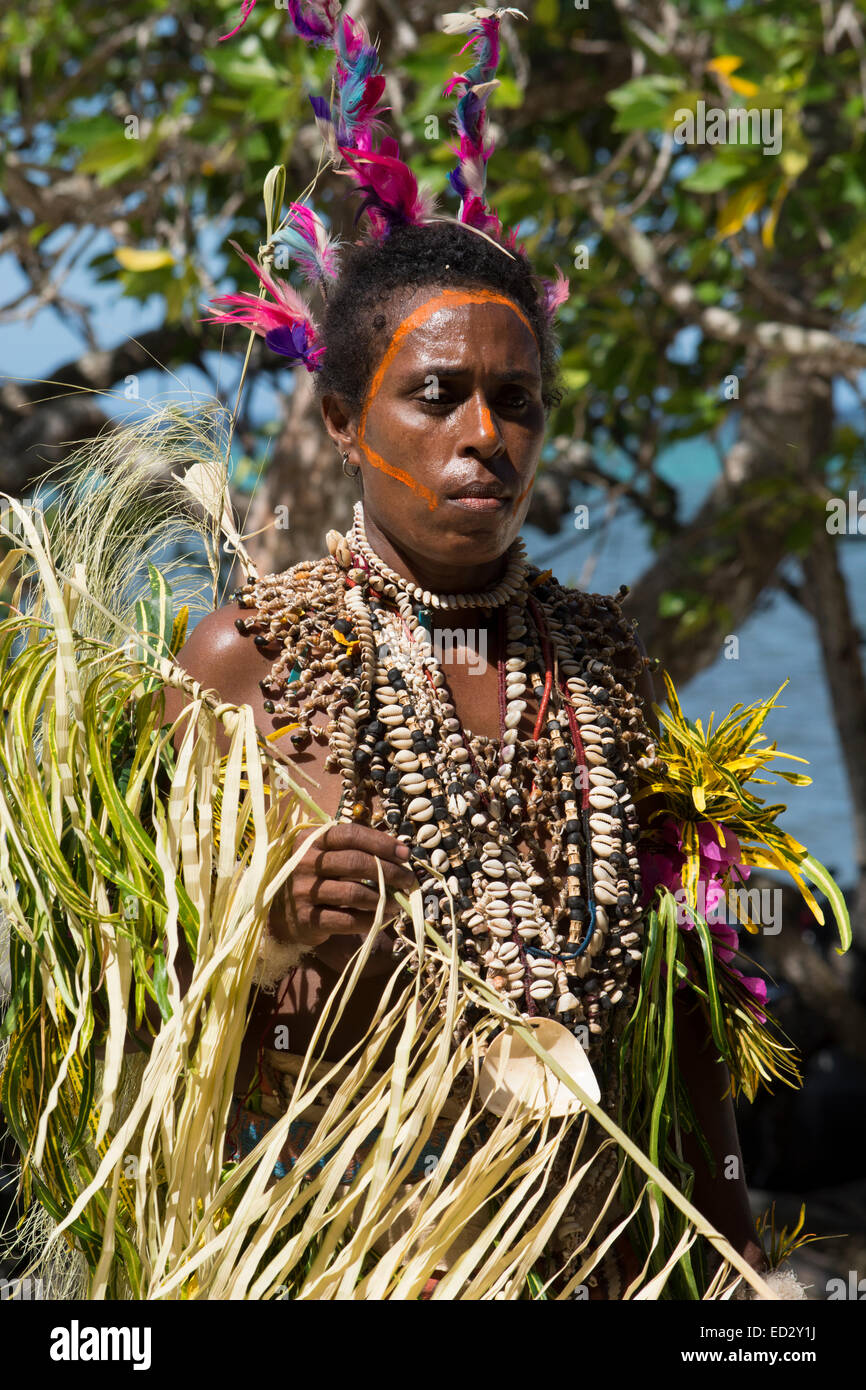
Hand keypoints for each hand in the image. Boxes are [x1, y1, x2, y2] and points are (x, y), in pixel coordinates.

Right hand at [270, 822, 419, 954]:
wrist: (277, 911)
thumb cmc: (312, 877)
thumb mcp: (324, 855)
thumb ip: (353, 849)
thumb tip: (399, 854)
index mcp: (310, 840)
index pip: (350, 834)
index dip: (381, 843)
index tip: (405, 853)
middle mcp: (304, 863)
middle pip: (355, 863)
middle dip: (389, 871)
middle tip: (408, 879)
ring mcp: (303, 892)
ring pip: (354, 893)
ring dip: (384, 898)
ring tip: (399, 901)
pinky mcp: (307, 920)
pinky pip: (347, 920)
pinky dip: (370, 919)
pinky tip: (382, 917)